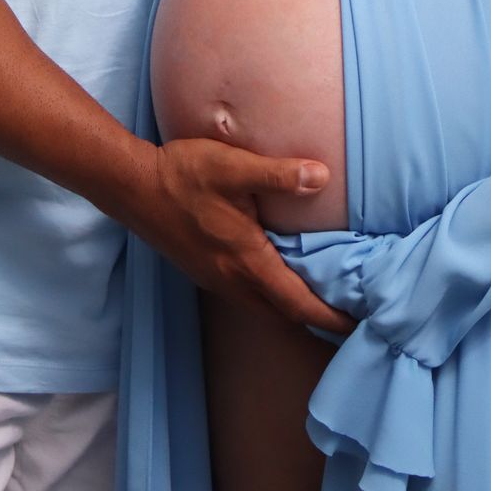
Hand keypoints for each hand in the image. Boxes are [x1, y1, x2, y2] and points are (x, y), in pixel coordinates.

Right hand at [123, 138, 351, 334]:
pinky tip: (279, 277)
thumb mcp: (234, 167)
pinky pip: (247, 295)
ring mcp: (215, 279)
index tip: (358, 324)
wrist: (132, 187)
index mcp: (246, 261)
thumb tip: (322, 177)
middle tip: (349, 312)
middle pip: (283, 314)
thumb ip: (279, 174)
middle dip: (317, 318)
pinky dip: (271, 296)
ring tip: (321, 298)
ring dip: (293, 308)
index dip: (330, 317)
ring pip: (264, 307)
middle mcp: (232, 280)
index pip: (298, 303)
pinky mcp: (204, 271)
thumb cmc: (183, 175)